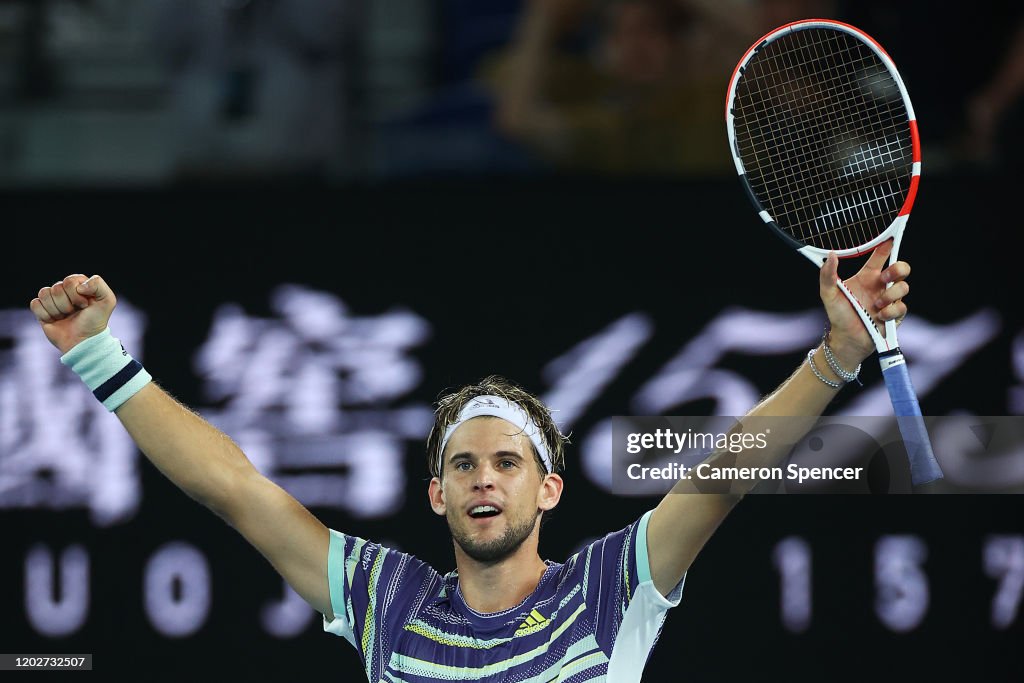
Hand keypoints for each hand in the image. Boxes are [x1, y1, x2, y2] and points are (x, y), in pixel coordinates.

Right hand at [29, 274, 116, 354]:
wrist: (83, 342)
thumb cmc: (95, 321)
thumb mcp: (107, 301)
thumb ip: (98, 284)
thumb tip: (79, 286)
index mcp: (79, 284)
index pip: (69, 281)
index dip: (76, 295)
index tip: (85, 305)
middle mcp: (65, 290)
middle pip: (56, 288)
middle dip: (66, 304)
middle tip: (74, 312)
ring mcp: (52, 300)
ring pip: (44, 294)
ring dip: (56, 309)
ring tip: (65, 316)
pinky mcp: (41, 310)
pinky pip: (35, 303)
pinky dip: (44, 314)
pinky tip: (54, 320)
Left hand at [818, 240, 909, 367]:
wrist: (847, 340)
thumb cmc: (838, 315)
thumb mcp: (828, 294)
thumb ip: (828, 275)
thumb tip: (830, 255)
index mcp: (867, 277)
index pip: (880, 256)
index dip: (886, 245)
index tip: (890, 236)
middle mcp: (881, 286)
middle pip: (901, 268)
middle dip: (898, 269)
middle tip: (885, 276)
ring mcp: (889, 300)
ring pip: (903, 287)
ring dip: (889, 296)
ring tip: (875, 306)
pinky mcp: (895, 314)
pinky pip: (901, 307)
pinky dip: (890, 312)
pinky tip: (879, 317)